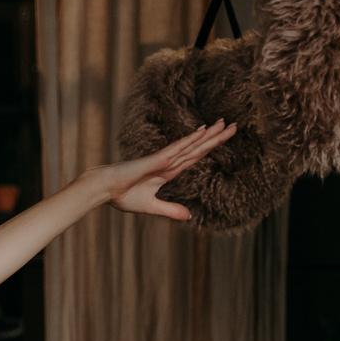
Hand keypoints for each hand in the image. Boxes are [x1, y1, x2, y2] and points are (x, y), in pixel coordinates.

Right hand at [92, 122, 237, 220]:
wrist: (104, 190)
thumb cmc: (122, 196)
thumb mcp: (151, 206)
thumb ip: (170, 209)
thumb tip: (189, 217)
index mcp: (169, 171)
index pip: (195, 157)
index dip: (210, 147)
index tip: (224, 137)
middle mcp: (169, 162)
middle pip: (198, 148)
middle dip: (217, 137)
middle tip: (235, 125)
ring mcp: (163, 160)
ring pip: (191, 145)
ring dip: (208, 135)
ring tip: (225, 123)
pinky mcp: (155, 161)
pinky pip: (175, 149)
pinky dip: (189, 141)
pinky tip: (201, 132)